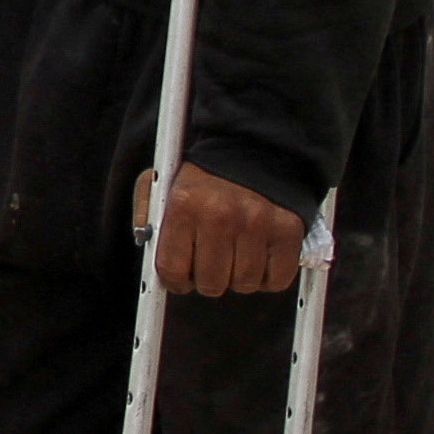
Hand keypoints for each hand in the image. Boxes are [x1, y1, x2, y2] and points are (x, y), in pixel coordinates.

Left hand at [132, 160, 305, 295]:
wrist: (254, 148)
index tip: (182, 276)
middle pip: (211, 284)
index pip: (172, 270)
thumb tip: (145, 249)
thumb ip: (147, 214)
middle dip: (208, 278)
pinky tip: (259, 256)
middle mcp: (221, 214)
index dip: (175, 280)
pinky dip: (268, 277)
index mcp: (184, 204)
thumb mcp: (163, 183)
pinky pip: (276, 281)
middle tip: (212, 260)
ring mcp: (258, 222)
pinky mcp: (288, 229)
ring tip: (237, 252)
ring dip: (239, 277)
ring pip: (244, 285)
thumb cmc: (205, 176)